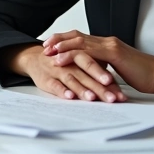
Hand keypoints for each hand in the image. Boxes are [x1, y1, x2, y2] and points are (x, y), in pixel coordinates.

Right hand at [3, 43, 125, 101]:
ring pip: (72, 79)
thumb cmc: (61, 62)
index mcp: (81, 56)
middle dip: (100, 85)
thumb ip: (97, 73)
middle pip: (87, 72)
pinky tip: (70, 97)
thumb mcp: (79, 63)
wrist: (34, 57)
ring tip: (92, 98)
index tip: (119, 91)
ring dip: (82, 89)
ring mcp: (58, 70)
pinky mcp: (46, 79)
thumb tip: (117, 90)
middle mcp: (70, 62)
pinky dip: (62, 91)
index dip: (108, 77)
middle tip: (112, 97)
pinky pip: (55, 85)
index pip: (98, 65)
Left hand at [43, 30, 153, 93]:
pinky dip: (70, 54)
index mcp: (108, 45)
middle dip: (58, 39)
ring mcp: (110, 46)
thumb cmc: (144, 75)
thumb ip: (107, 67)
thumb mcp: (120, 70)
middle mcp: (107, 42)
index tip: (52, 45)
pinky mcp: (113, 53)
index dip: (66, 40)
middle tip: (44, 45)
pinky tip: (59, 59)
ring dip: (60, 46)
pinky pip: (86, 52)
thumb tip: (96, 73)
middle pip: (76, 35)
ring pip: (79, 41)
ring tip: (47, 51)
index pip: (82, 38)